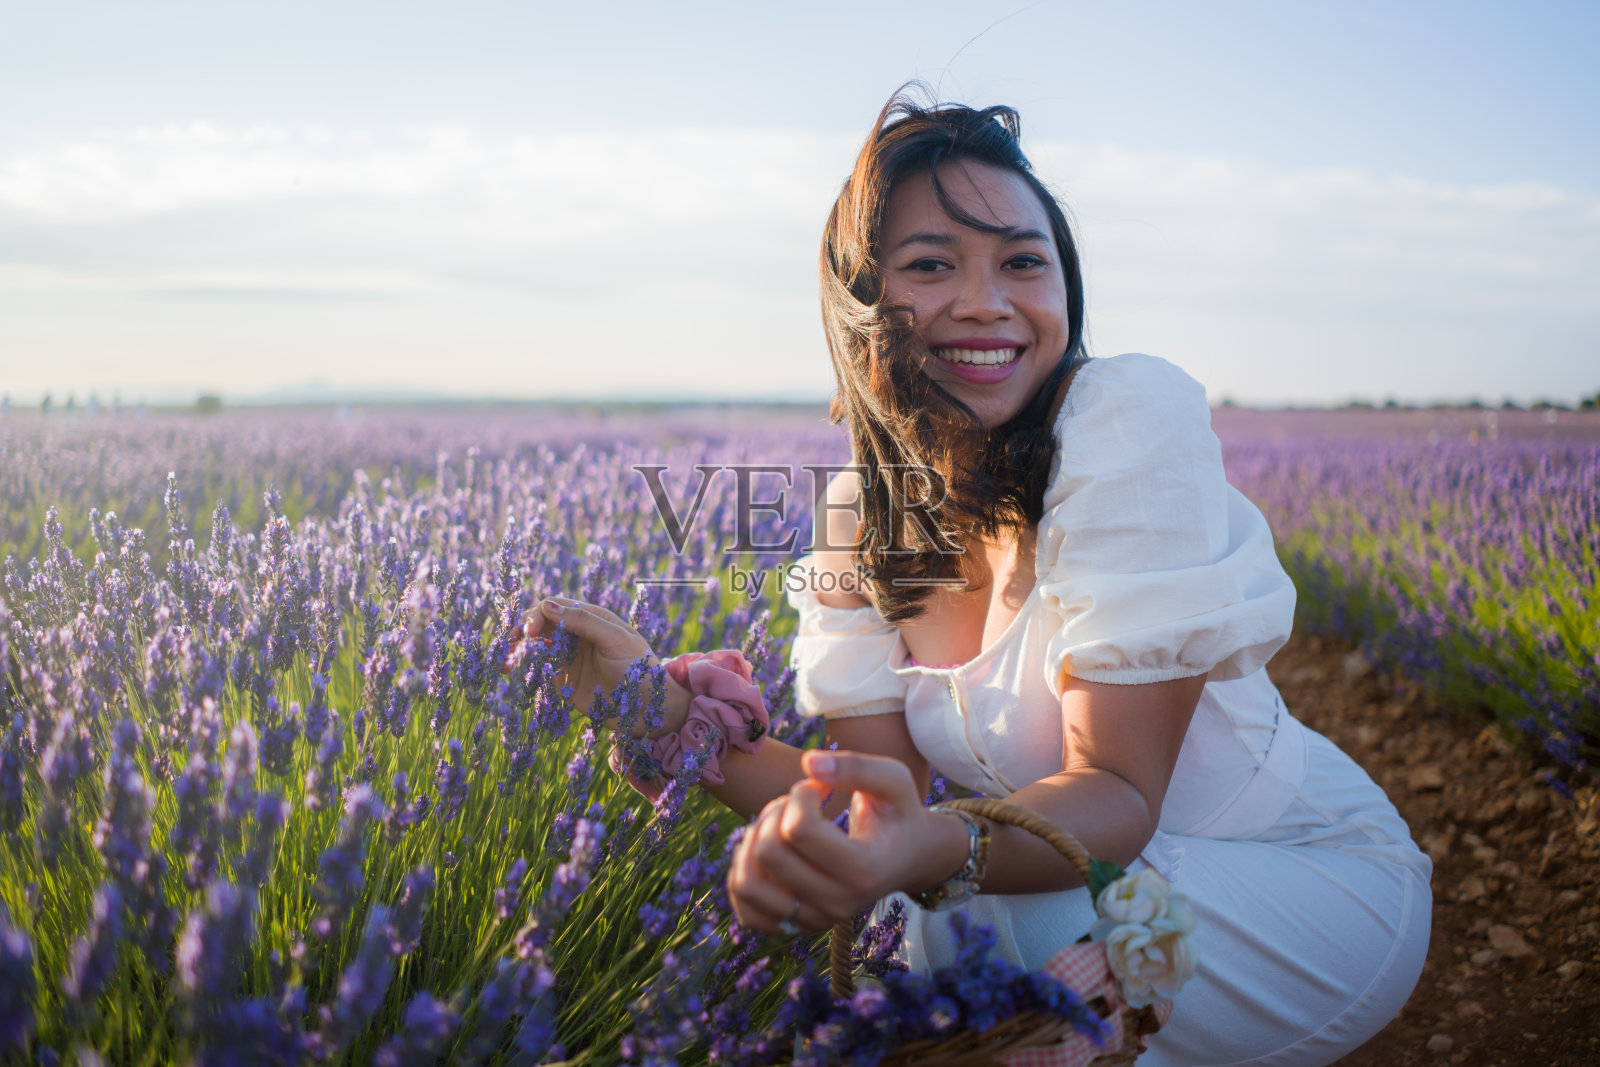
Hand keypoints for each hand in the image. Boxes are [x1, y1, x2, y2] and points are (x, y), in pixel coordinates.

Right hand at [512, 596, 655, 722]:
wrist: (650, 709)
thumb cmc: (640, 668)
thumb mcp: (616, 640)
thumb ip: (584, 622)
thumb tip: (547, 605)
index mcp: (590, 617)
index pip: (555, 606)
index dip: (538, 615)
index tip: (529, 632)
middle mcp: (576, 634)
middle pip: (540, 624)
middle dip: (522, 632)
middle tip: (511, 645)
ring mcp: (568, 657)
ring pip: (535, 647)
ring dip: (517, 650)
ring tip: (503, 661)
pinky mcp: (563, 680)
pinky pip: (538, 669)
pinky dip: (522, 670)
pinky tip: (509, 674)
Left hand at [726, 750, 964, 934]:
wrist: (909, 858)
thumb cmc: (898, 813)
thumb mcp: (893, 779)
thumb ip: (855, 767)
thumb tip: (808, 763)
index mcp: (864, 871)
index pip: (800, 830)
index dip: (800, 794)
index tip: (818, 788)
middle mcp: (837, 905)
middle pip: (769, 853)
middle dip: (774, 814)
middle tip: (796, 804)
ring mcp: (813, 921)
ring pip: (746, 884)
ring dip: (753, 843)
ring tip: (778, 827)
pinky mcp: (793, 927)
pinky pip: (744, 906)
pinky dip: (744, 873)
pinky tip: (769, 851)